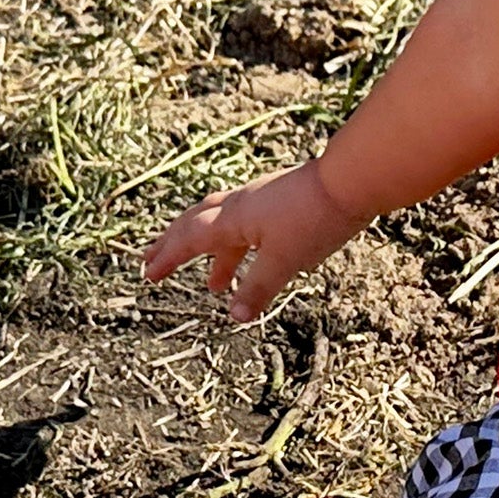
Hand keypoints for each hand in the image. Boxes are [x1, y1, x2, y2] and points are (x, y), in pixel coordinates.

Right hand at [142, 161, 367, 321]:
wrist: (350, 181)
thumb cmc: (315, 218)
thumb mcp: (284, 260)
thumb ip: (258, 288)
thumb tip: (235, 316)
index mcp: (232, 219)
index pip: (188, 240)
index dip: (167, 258)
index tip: (148, 274)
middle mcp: (240, 205)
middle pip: (196, 224)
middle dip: (175, 246)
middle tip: (155, 261)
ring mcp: (262, 200)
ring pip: (225, 226)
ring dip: (214, 254)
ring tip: (215, 285)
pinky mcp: (283, 200)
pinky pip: (249, 224)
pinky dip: (240, 244)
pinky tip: (255, 256)